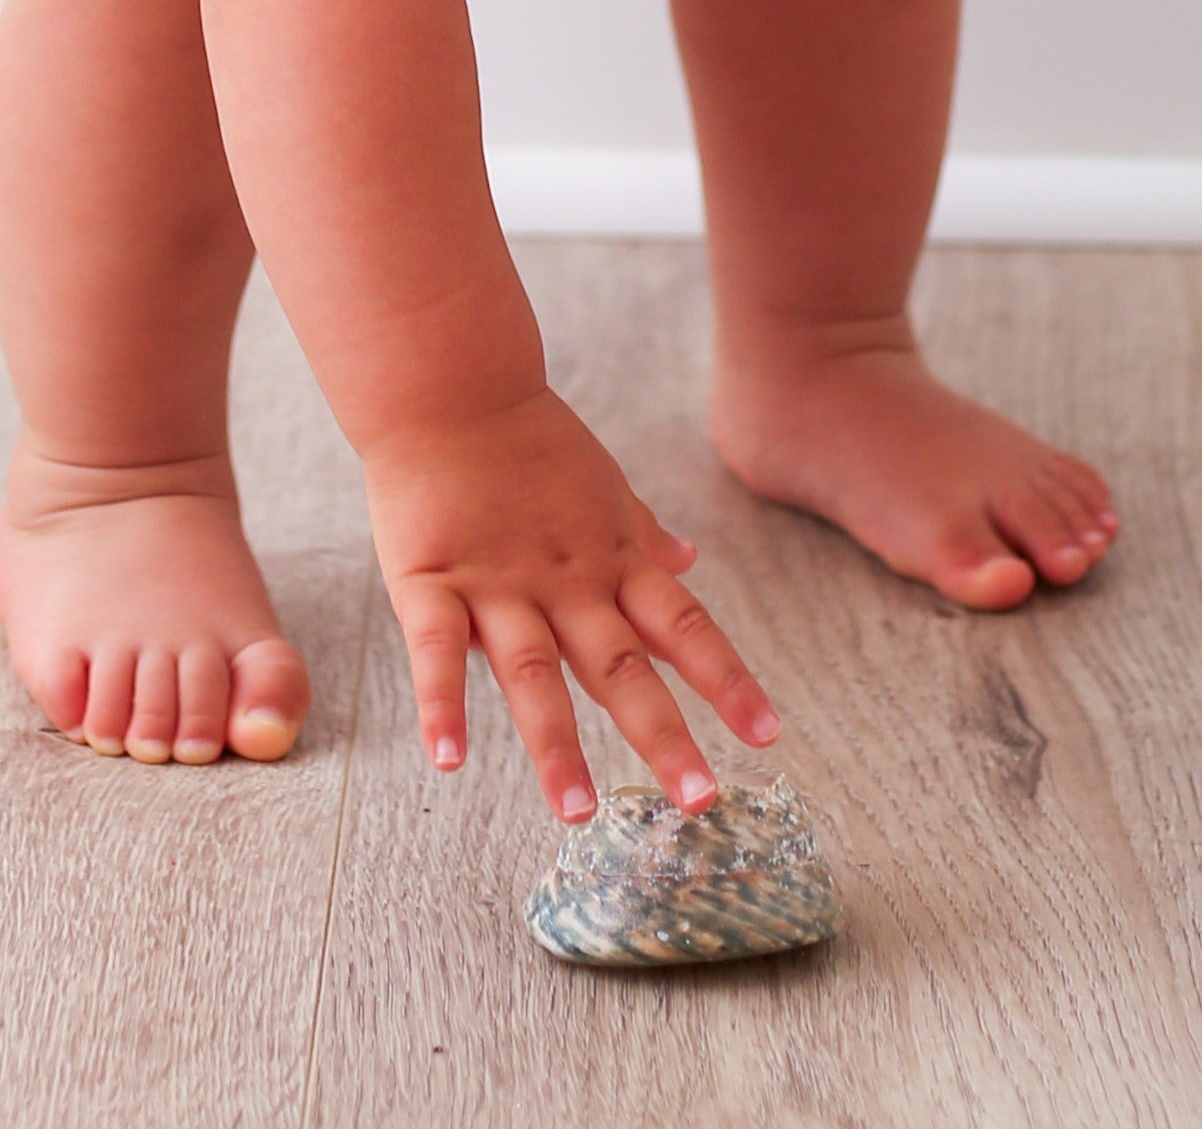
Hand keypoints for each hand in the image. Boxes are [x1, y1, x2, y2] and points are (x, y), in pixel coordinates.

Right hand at [364, 388, 779, 818]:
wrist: (455, 388)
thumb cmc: (530, 443)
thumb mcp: (606, 487)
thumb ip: (645, 535)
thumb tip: (692, 560)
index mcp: (612, 560)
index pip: (685, 627)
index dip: (727, 680)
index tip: (769, 734)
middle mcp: (566, 581)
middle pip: (622, 665)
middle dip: (663, 734)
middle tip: (699, 801)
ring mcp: (499, 585)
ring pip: (535, 674)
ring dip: (556, 745)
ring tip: (576, 813)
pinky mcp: (432, 582)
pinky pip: (437, 652)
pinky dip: (442, 706)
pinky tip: (448, 761)